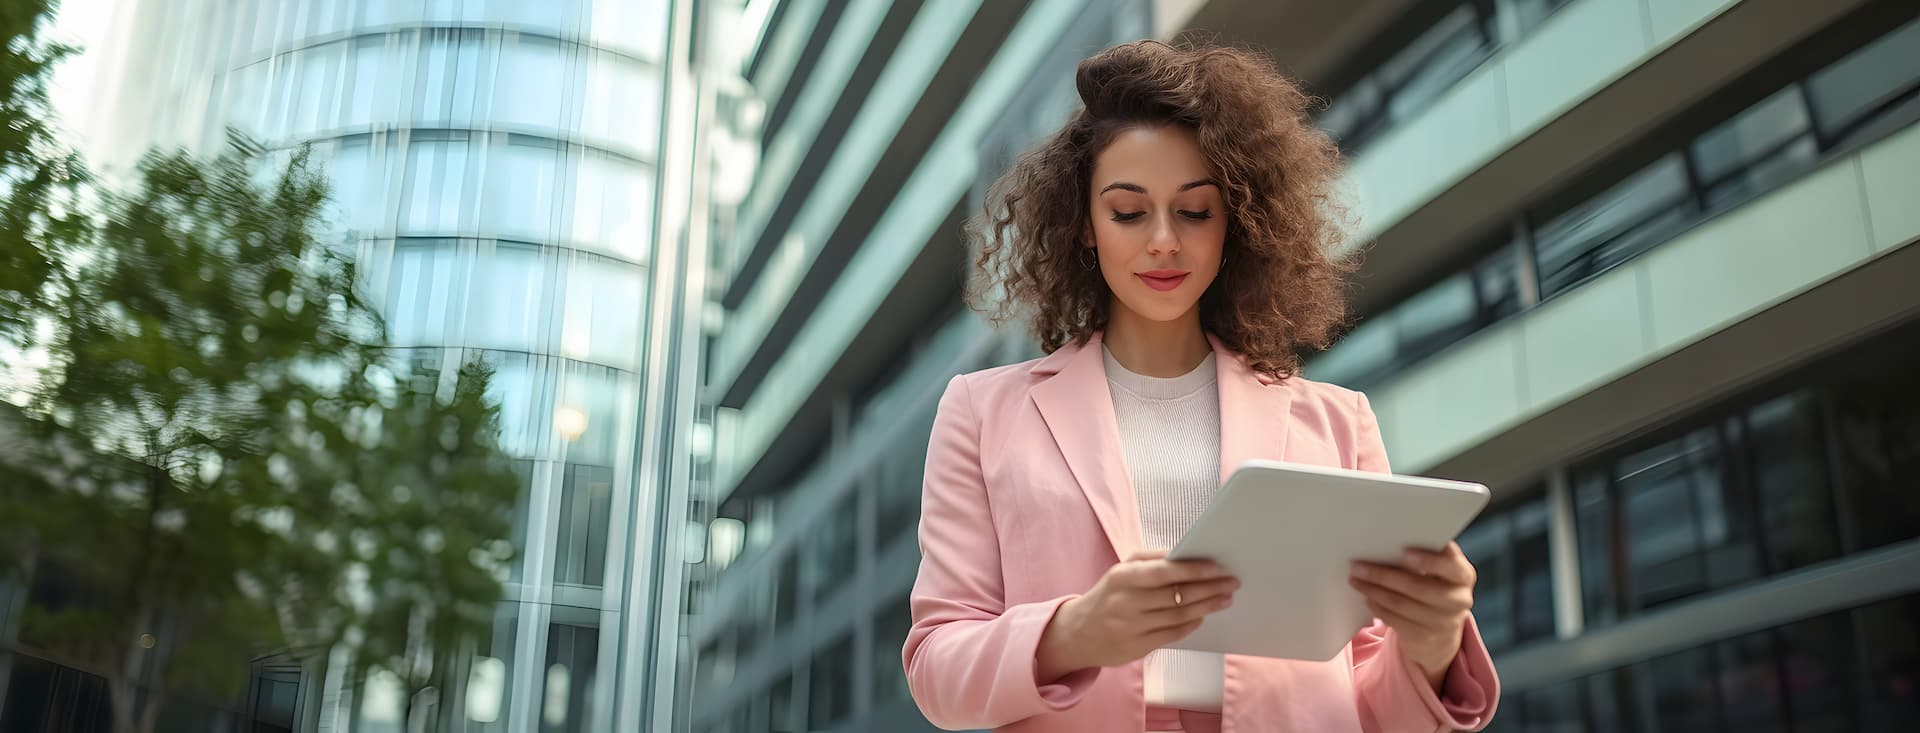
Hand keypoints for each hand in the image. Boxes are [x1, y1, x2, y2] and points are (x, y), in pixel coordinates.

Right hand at [1036, 549, 1238, 682]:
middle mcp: (1126, 602)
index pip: (1165, 571)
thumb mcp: (1121, 570)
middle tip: (1232, 582)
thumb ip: (1150, 560)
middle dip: (1210, 588)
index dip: (1194, 569)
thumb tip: (1185, 553)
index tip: (1218, 567)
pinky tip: (1203, 615)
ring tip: (1225, 598)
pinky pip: (1173, 634)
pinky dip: (1192, 624)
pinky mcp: (1137, 647)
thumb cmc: (1108, 595)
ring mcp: (1132, 627)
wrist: (1077, 633)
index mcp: (1122, 577)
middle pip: (1178, 595)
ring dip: (1207, 606)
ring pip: (1179, 616)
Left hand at [1349, 542, 1475, 688]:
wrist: (1442, 629)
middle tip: (1357, 566)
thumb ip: (1428, 555)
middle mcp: (1458, 600)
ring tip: (1355, 579)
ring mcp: (1442, 622)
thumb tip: (1390, 541)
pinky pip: (1395, 620)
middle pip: (1418, 587)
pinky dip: (1377, 607)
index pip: (1451, 567)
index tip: (1404, 552)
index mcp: (1463, 576)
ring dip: (1374, 590)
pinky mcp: (1424, 637)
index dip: (1429, 561)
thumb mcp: (1441, 571)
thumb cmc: (1436, 585)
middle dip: (1384, 576)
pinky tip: (1366, 597)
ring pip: (1401, 605)